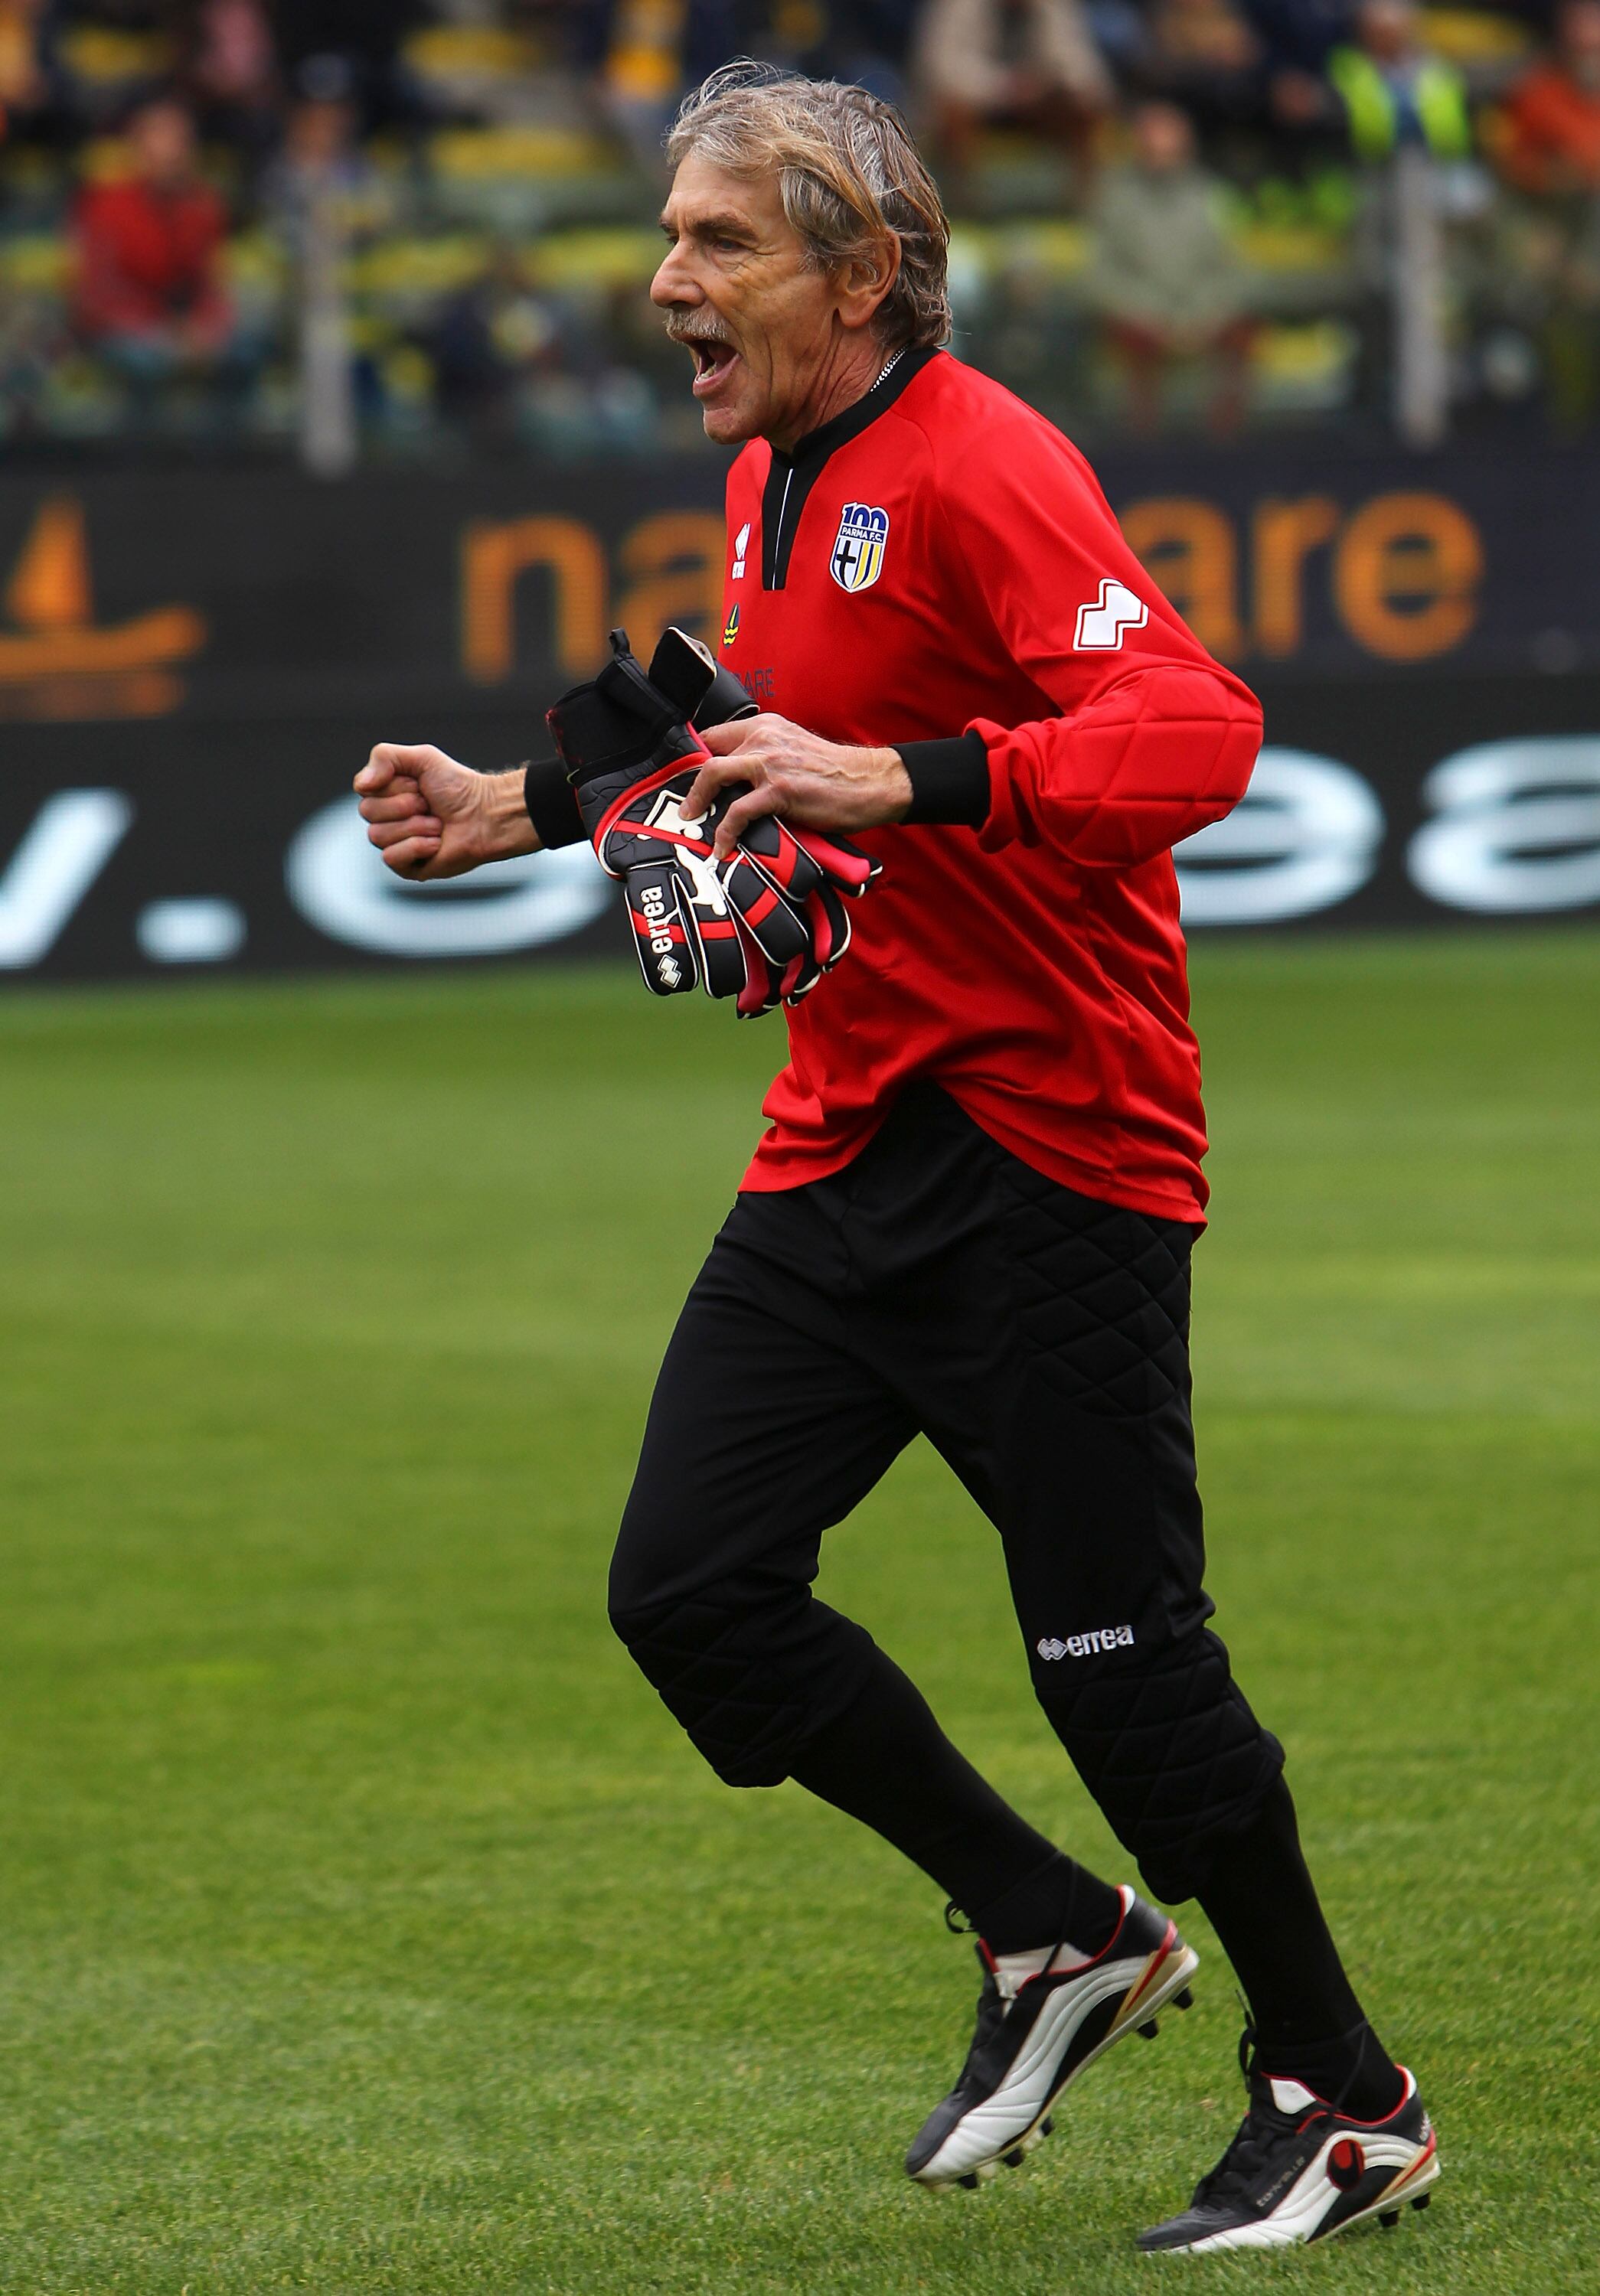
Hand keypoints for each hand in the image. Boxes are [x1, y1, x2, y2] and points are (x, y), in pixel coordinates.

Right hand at [354, 745, 537, 879]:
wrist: (486, 815)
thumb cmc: (458, 787)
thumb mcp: (422, 758)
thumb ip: (384, 757)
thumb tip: (360, 785)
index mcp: (386, 794)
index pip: (365, 790)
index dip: (393, 786)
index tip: (419, 785)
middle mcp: (387, 819)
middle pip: (367, 812)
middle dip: (404, 805)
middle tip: (429, 805)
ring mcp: (396, 844)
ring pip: (378, 836)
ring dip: (415, 826)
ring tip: (437, 825)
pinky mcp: (408, 867)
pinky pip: (391, 857)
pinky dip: (417, 846)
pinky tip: (437, 843)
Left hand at [680, 715, 910, 860]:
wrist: (869, 784)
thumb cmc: (834, 775)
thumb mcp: (793, 752)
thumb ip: (764, 758)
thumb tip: (735, 783)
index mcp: (766, 727)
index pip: (715, 735)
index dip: (696, 757)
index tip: (685, 779)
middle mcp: (764, 738)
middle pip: (708, 753)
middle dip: (689, 781)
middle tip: (684, 805)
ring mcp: (770, 764)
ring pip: (714, 774)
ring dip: (697, 801)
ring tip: (691, 821)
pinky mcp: (779, 790)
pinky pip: (738, 812)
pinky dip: (725, 832)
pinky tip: (723, 848)